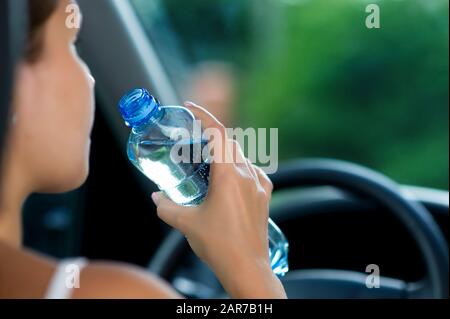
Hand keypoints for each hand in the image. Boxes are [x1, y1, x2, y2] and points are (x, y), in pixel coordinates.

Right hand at [151, 102, 285, 298]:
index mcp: (228, 175)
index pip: (218, 133)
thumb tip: (157, 198)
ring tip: (209, 159)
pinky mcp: (265, 196)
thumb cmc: (219, 245)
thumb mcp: (186, 223)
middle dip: (212, 134)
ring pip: (242, 156)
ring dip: (226, 151)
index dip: (204, 116)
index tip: (190, 107)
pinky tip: (232, 178)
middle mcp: (247, 175)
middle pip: (230, 142)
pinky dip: (241, 167)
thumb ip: (166, 207)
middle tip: (194, 138)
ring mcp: (260, 185)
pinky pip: (254, 172)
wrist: (247, 267)